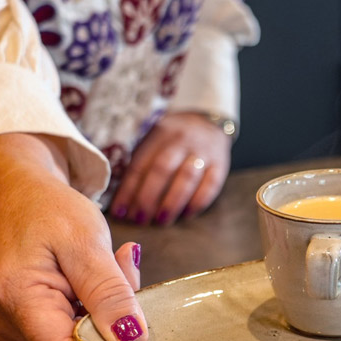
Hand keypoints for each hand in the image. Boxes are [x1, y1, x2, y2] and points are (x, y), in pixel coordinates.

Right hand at [0, 133, 150, 340]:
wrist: (20, 195)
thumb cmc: (50, 210)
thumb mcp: (87, 241)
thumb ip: (110, 292)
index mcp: (18, 300)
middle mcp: (9, 324)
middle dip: (115, 336)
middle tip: (134, 281)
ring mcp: (15, 328)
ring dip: (109, 321)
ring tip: (116, 268)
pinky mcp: (27, 327)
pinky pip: (72, 335)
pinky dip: (97, 316)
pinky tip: (101, 282)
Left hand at [110, 112, 232, 225]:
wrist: (208, 121)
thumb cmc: (172, 138)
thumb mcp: (153, 139)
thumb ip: (140, 163)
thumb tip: (122, 199)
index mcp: (158, 135)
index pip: (140, 164)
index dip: (127, 190)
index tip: (119, 211)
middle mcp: (181, 141)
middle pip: (162, 170)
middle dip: (148, 197)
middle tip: (139, 219)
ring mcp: (203, 152)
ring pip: (186, 178)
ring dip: (172, 202)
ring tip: (161, 220)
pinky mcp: (220, 164)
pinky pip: (210, 186)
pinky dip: (197, 203)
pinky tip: (186, 215)